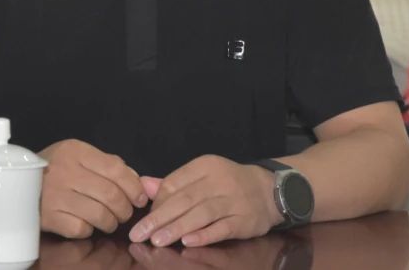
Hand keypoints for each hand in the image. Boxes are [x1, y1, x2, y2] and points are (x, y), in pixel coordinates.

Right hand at [38, 138, 148, 238]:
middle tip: (125, 213)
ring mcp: (56, 195)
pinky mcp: (49, 217)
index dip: (134, 187)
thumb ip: (107, 164)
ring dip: (111, 222)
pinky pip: (81, 229)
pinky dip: (88, 229)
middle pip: (111, 195)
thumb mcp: (77, 156)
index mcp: (75, 151)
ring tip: (109, 221)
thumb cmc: (53, 169)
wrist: (15, 183)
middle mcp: (65, 171)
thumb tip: (136, 181)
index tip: (140, 198)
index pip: (116, 169)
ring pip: (100, 215)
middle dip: (125, 209)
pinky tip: (85, 223)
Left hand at [128, 155, 282, 247]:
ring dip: (177, 228)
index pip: (174, 183)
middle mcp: (219, 180)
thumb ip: (173, 182)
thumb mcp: (202, 175)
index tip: (143, 219)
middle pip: (184, 200)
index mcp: (205, 166)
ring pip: (201, 214)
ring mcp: (233, 200)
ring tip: (157, 240)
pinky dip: (205, 235)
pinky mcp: (245, 219)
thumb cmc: (228, 184)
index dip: (157, 203)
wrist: (269, 189)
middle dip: (159, 218)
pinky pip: (222, 228)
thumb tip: (143, 185)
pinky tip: (188, 242)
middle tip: (139, 234)